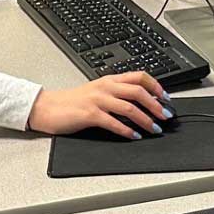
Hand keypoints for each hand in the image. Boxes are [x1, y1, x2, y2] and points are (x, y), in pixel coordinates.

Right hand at [27, 74, 169, 138]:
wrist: (47, 107)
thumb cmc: (71, 102)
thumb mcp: (97, 91)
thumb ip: (116, 93)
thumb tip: (141, 102)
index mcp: (109, 80)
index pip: (139, 76)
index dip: (156, 86)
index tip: (166, 98)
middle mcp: (105, 87)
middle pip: (138, 91)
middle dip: (156, 105)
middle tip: (166, 116)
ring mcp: (97, 100)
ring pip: (129, 107)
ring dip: (146, 120)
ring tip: (155, 129)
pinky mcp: (89, 114)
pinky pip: (113, 122)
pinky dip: (127, 130)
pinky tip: (134, 136)